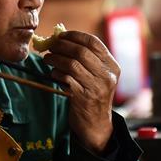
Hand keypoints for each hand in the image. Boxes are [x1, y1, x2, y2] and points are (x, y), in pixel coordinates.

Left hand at [42, 31, 119, 153]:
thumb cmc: (93, 94)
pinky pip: (66, 79)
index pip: (94, 42)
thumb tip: (60, 38)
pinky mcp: (84, 98)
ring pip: (72, 64)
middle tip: (50, 46)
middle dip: (62, 46)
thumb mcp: (97, 76)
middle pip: (81, 52)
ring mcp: (97, 87)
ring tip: (48, 59)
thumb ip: (85, 58)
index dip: (75, 36)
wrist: (96, 124)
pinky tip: (53, 74)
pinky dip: (56, 74)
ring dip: (56, 59)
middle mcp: (107, 76)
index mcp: (112, 66)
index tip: (61, 35)